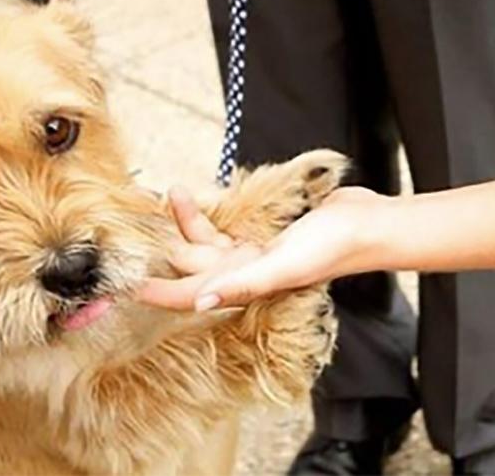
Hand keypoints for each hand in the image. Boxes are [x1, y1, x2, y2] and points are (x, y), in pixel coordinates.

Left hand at [134, 185, 385, 310]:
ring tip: (171, 192)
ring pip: (208, 244)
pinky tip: (203, 198)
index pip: (191, 294)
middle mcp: (247, 274)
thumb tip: (202, 303)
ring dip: (188, 222)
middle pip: (193, 265)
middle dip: (165, 244)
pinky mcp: (268, 237)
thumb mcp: (283, 264)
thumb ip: (243, 283)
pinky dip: (212, 217)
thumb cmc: (332, 247)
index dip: (158, 291)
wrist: (368, 224)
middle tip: (137, 217)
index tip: (125, 285)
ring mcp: (257, 256)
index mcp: (248, 286)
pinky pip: (228, 231)